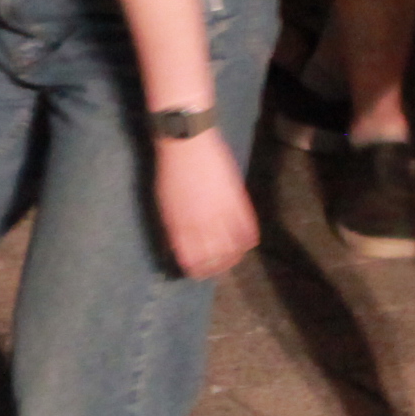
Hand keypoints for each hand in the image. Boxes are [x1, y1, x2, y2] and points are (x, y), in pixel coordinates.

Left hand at [153, 133, 258, 279]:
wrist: (186, 142)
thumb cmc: (170, 170)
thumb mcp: (164, 204)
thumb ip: (174, 227)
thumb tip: (178, 246)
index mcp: (180, 228)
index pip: (192, 262)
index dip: (197, 271)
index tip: (199, 272)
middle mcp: (201, 226)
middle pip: (215, 260)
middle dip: (217, 268)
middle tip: (219, 268)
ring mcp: (221, 214)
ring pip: (234, 250)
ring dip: (235, 258)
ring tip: (235, 258)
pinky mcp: (237, 201)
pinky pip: (248, 229)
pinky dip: (250, 239)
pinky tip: (248, 242)